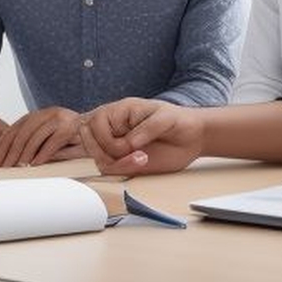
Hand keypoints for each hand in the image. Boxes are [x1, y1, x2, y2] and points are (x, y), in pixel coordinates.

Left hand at [0, 107, 84, 166]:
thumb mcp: (49, 141)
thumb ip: (33, 146)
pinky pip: (53, 141)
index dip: (1, 146)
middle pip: (20, 132)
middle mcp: (47, 113)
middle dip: (8, 152)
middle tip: (1, 168)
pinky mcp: (71, 126)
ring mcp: (60, 118)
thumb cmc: (74, 139)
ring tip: (16, 167)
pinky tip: (36, 164)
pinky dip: (43, 153)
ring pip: (34, 135)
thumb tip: (11, 160)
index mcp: (39, 115)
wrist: (101, 129)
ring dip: (23, 154)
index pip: (13, 129)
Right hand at [79, 97, 202, 175]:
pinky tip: (140, 163)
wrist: (192, 138)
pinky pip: (109, 169)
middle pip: (89, 142)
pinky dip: (122, 170)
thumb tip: (129, 144)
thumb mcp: (165, 118)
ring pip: (98, 158)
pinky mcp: (123, 161)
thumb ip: (146, 129)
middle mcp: (113, 128)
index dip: (107, 139)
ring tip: (141, 159)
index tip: (129, 145)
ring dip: (118, 163)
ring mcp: (117, 145)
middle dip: (107, 153)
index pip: (93, 124)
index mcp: (118, 111)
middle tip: (132, 154)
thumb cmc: (178, 121)